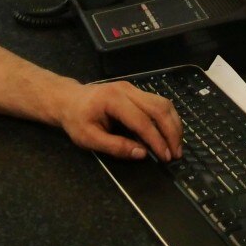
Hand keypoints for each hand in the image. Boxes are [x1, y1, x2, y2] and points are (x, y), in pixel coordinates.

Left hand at [55, 79, 182, 160]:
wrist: (68, 100)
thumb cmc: (76, 120)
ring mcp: (133, 88)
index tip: (165, 157)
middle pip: (158, 108)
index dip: (156, 140)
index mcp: (113, 100)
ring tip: (176, 145)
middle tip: (176, 154)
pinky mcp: (136, 91)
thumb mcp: (89, 138)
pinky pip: (158, 102)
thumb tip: (142, 154)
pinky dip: (168, 118)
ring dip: (173, 124)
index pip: (142, 121)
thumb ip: (115, 146)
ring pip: (163, 103)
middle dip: (171, 132)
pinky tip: (170, 133)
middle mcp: (127, 90)